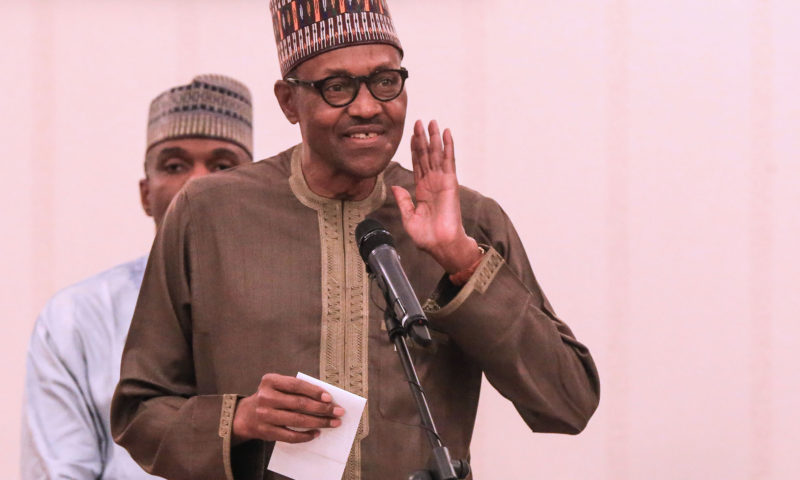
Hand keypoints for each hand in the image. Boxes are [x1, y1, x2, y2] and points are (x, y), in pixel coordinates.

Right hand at [232, 373, 344, 444]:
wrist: (245, 416)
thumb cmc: (270, 398)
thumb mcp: (277, 387)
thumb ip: (296, 389)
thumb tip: (325, 398)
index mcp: (270, 381)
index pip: (296, 385)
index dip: (314, 391)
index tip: (329, 398)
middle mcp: (265, 397)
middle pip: (299, 404)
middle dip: (322, 408)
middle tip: (338, 411)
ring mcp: (264, 415)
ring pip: (297, 420)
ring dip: (318, 422)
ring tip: (332, 423)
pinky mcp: (266, 431)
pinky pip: (290, 435)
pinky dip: (305, 435)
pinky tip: (316, 433)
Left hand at [392, 120, 480, 273]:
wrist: (440, 244)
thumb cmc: (427, 236)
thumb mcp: (408, 217)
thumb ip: (403, 201)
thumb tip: (395, 186)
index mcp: (422, 190)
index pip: (417, 164)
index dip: (415, 149)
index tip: (412, 134)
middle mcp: (432, 183)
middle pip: (427, 155)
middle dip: (423, 138)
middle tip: (420, 121)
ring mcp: (442, 181)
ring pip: (437, 154)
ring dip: (435, 137)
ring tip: (432, 122)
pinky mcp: (450, 182)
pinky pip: (448, 160)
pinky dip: (448, 146)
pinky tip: (446, 133)